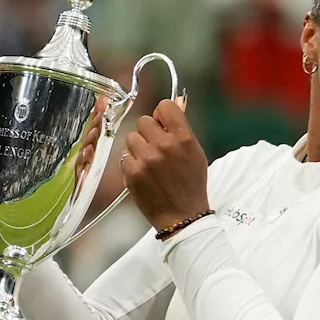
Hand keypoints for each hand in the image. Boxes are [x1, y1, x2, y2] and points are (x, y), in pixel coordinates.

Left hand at [121, 99, 209, 230]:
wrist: (183, 215)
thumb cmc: (191, 184)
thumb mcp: (196, 153)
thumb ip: (183, 129)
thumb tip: (177, 104)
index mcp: (184, 138)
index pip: (165, 106)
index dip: (162, 114)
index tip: (162, 123)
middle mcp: (164, 145)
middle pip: (144, 121)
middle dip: (148, 132)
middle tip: (155, 148)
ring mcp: (147, 159)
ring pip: (131, 138)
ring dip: (138, 148)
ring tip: (149, 162)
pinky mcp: (132, 173)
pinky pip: (124, 156)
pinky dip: (131, 164)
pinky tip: (143, 174)